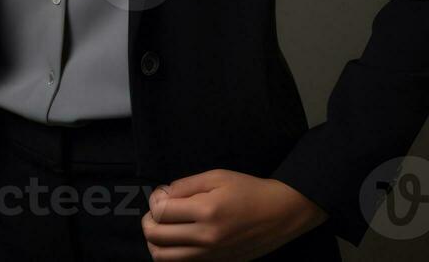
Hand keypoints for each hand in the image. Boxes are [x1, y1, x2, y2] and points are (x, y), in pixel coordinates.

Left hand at [141, 168, 327, 259]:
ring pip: (163, 258)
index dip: (154, 201)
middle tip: (157, 211)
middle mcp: (206, 238)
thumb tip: (161, 196)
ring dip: (155, 242)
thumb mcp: (217, 176)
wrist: (280, 214)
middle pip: (156, 237)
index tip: (161, 195)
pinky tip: (178, 239)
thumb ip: (185, 185)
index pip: (160, 212)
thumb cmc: (249, 190)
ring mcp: (210, 256)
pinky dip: (171, 253)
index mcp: (206, 211)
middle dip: (148, 221)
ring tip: (163, 227)